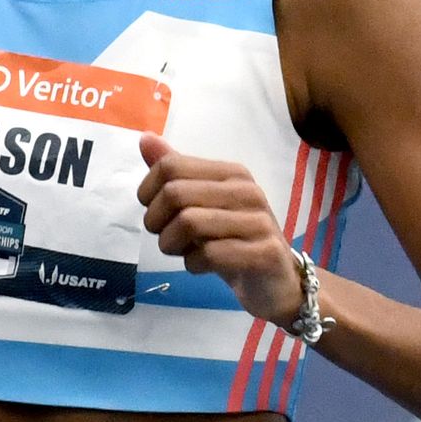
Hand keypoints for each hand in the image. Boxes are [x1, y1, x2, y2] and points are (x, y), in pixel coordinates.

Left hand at [135, 133, 302, 324]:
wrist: (275, 283)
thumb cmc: (232, 241)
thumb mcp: (201, 205)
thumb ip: (175, 173)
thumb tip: (145, 138)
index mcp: (231, 173)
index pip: (170, 166)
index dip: (148, 192)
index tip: (154, 213)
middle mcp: (247, 191)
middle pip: (174, 193)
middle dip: (156, 221)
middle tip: (165, 237)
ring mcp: (258, 221)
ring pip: (189, 222)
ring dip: (171, 244)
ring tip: (181, 252)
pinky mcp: (264, 253)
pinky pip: (210, 254)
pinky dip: (193, 264)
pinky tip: (200, 265)